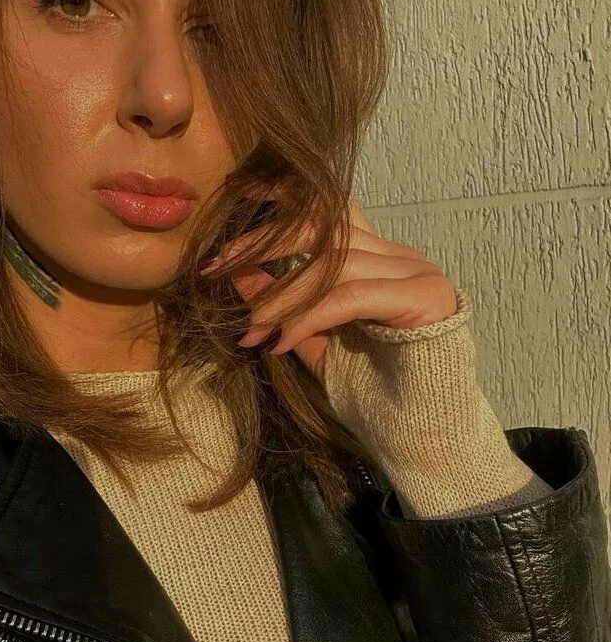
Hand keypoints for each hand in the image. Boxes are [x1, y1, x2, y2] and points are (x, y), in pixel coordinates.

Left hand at [197, 199, 458, 381]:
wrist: (422, 437)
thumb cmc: (372, 395)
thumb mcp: (313, 343)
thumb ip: (284, 308)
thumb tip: (238, 276)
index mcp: (379, 260)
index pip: (328, 215)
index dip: (283, 204)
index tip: (235, 205)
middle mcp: (400, 256)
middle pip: (324, 228)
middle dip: (265, 243)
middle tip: (217, 266)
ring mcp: (417, 272)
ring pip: (333, 265)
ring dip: (281, 298)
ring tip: (249, 329)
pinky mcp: (425, 297)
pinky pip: (351, 296)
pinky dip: (309, 318)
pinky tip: (281, 342)